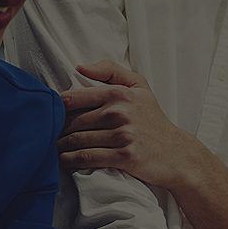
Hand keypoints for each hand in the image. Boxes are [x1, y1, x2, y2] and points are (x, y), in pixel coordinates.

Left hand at [58, 61, 202, 191]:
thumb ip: (110, 70)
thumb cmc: (154, 120)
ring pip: (76, 140)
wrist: (177, 154)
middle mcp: (119, 112)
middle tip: (50, 135)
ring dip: (60, 146)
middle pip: (72, 122)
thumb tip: (79, 67)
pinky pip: (86, 158)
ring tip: (55, 148)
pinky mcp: (123, 156)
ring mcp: (122, 135)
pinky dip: (70, 160)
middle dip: (57, 130)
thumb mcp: (139, 86)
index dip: (56, 108)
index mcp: (118, 93)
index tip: (52, 116)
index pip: (72, 98)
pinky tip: (65, 160)